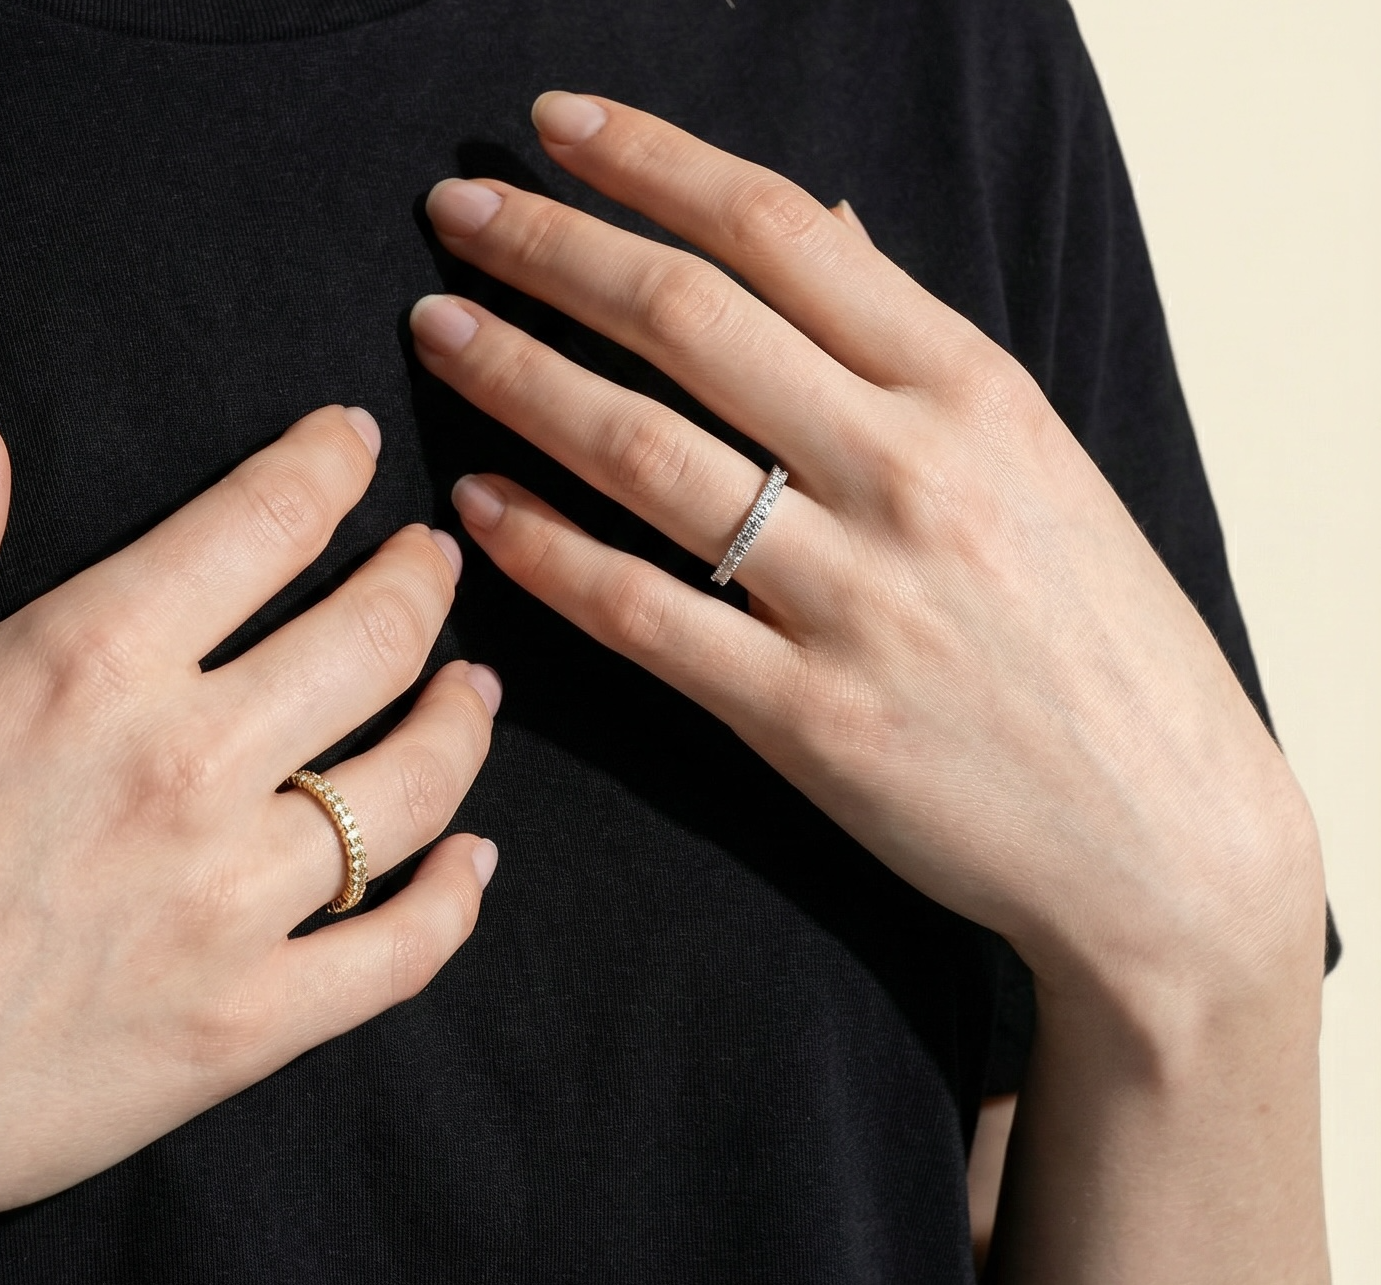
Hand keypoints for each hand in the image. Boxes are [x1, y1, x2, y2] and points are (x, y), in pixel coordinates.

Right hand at [0, 403, 499, 1284]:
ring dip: (463, 721)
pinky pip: (404, 949)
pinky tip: (472, 859)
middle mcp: (188, 768)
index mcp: (87, 665)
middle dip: (421, 580)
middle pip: (373, 638)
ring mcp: (236, 904)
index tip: (354, 448)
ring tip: (472, 690)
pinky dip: (456, 898)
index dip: (327, 467)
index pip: (263, 523)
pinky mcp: (253, 1021)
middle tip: (435, 560)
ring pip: (416, 785)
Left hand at [411, 94, 1309, 1002]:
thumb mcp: (1036, 465)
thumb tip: (825, 227)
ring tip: (437, 334)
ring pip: (646, 454)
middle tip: (455, 211)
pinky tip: (479, 506)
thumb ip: (914, 353)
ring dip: (521, 378)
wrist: (1163, 837)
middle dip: (550, 250)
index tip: (555, 132)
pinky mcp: (807, 719)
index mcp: (975, 392)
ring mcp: (857, 599)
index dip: (649, 166)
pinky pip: (645, 614)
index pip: (783, 233)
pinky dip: (548, 551)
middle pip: (690, 321)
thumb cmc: (1101, 648)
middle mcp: (913, 474)